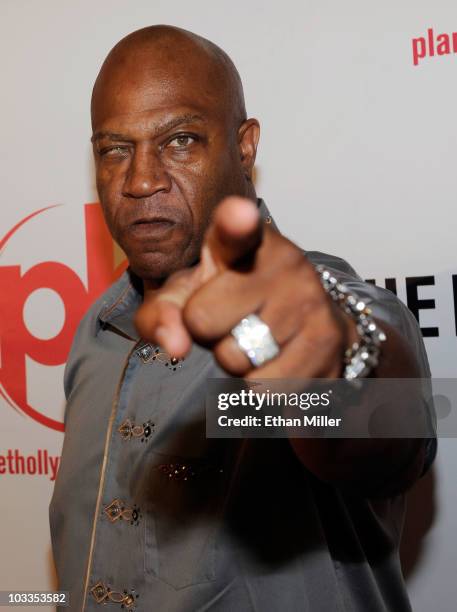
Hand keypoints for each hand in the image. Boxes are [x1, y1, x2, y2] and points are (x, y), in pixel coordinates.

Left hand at [134, 196, 357, 378]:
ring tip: (254, 341)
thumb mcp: (189, 297)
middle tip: (230, 321)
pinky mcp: (328, 338)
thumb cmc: (235, 302)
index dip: (235, 223)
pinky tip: (277, 361)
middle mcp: (284, 260)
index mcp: (242, 240)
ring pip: (235, 359)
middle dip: (206, 334)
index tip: (239, 217)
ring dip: (234, 364)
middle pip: (202, 320)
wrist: (307, 322)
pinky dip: (260, 386)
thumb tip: (175, 345)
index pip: (236, 228)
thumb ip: (162, 313)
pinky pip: (266, 386)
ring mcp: (310, 298)